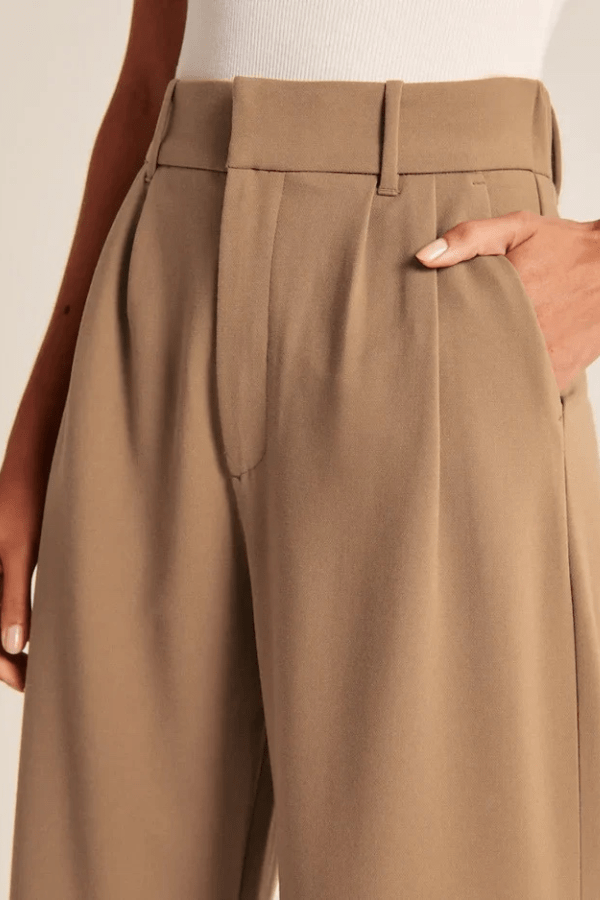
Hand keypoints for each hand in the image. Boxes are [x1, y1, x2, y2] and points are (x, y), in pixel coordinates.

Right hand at [0, 467, 41, 691]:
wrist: (30, 466)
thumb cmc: (24, 501)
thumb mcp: (21, 551)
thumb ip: (14, 598)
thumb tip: (13, 645)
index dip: (0, 664)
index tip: (24, 683)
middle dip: (2, 657)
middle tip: (31, 679)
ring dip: (4, 641)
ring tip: (31, 663)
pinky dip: (6, 618)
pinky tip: (25, 631)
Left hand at [415, 210, 599, 394]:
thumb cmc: (565, 247)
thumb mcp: (517, 229)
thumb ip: (469, 237)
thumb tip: (424, 257)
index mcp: (506, 294)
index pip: (454, 324)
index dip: (439, 330)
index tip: (427, 332)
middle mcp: (524, 327)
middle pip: (472, 354)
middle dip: (458, 353)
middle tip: (445, 352)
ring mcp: (543, 354)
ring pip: (497, 376)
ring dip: (485, 372)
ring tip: (473, 365)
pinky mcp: (559, 372)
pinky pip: (526, 389)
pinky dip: (514, 384)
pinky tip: (503, 374)